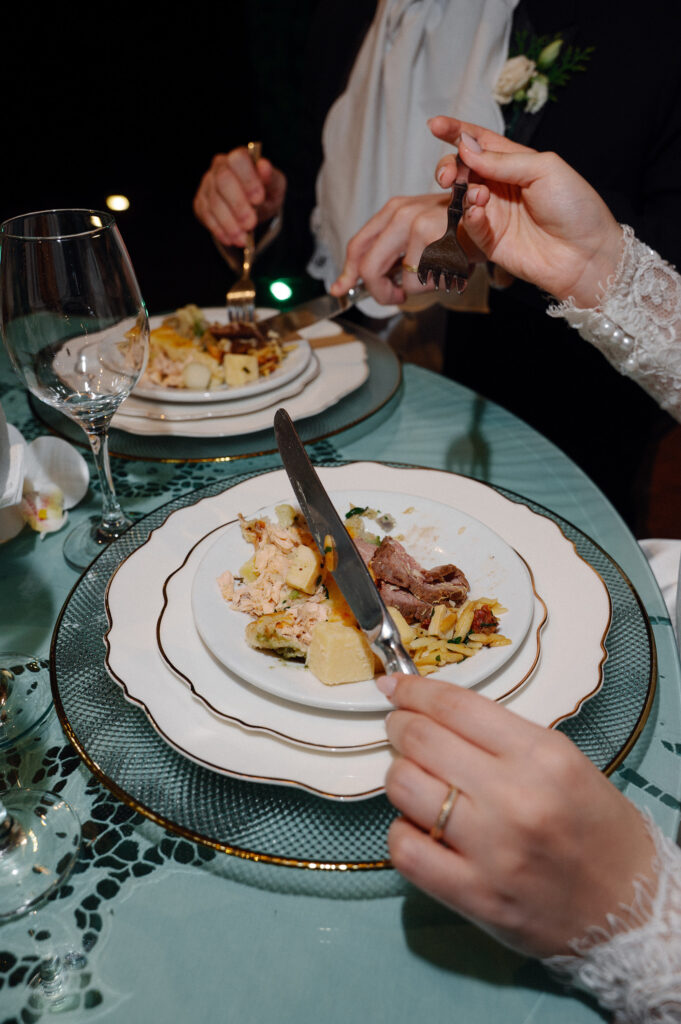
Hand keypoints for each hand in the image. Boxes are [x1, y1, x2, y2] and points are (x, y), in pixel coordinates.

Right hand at [193, 147, 286, 247]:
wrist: (254, 208)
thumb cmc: (265, 193)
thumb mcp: (274, 187)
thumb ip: (271, 178)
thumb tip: (264, 166)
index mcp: (240, 157)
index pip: (238, 159)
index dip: (248, 179)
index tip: (258, 199)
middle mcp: (220, 166)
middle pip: (223, 180)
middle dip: (237, 205)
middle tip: (250, 223)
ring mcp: (207, 184)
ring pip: (214, 202)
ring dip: (229, 223)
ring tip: (243, 239)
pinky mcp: (200, 202)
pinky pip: (206, 215)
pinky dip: (219, 230)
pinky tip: (231, 239)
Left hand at [330, 193, 453, 304]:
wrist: (495, 217)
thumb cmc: (458, 231)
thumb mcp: (418, 236)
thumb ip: (388, 254)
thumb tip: (347, 284)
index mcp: (394, 210)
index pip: (358, 246)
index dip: (347, 273)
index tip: (340, 290)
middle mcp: (401, 213)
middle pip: (368, 268)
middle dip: (380, 291)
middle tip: (396, 296)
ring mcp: (417, 224)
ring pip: (398, 280)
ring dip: (414, 289)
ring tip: (435, 275)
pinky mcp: (433, 239)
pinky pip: (419, 282)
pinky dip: (433, 286)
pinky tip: (448, 271)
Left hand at [377, 672, 654, 957]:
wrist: (629, 908)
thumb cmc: (595, 828)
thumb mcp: (563, 762)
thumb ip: (500, 737)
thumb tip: (431, 711)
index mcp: (543, 756)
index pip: (456, 707)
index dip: (414, 691)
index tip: (394, 686)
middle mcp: (515, 798)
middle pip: (421, 740)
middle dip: (399, 727)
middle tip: (400, 728)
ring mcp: (492, 850)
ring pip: (404, 788)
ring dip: (398, 776)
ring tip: (415, 779)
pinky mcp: (474, 896)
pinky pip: (405, 850)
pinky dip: (401, 832)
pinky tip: (419, 827)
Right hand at [428, 116, 623, 306]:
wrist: (585, 254)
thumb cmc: (575, 207)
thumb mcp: (544, 168)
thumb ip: (503, 159)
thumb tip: (466, 148)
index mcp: (516, 162)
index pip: (480, 142)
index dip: (456, 132)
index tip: (434, 125)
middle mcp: (501, 186)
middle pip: (463, 169)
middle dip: (450, 167)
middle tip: (448, 175)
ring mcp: (494, 214)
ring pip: (461, 197)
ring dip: (462, 193)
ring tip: (479, 196)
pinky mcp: (490, 241)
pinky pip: (469, 226)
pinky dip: (469, 217)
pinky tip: (478, 212)